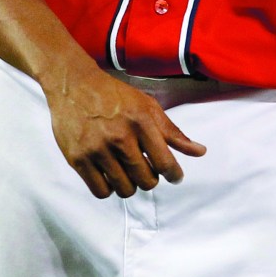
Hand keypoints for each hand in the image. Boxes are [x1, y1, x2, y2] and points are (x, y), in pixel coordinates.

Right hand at [46, 62, 205, 199]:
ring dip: (131, 185)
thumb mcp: (147, 106)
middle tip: (146, 168)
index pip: (164, 162)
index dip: (174, 175)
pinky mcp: (78, 159)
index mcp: (140, 121)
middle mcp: (120, 136)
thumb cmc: (115, 95)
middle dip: (150, 178)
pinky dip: (110, 188)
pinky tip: (110, 174)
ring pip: (124, 189)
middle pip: (146, 180)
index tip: (174, 177)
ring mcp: (97, 149)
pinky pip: (101, 192)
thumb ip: (173, 132)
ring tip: (127, 170)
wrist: (75, 85)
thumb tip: (200, 152)